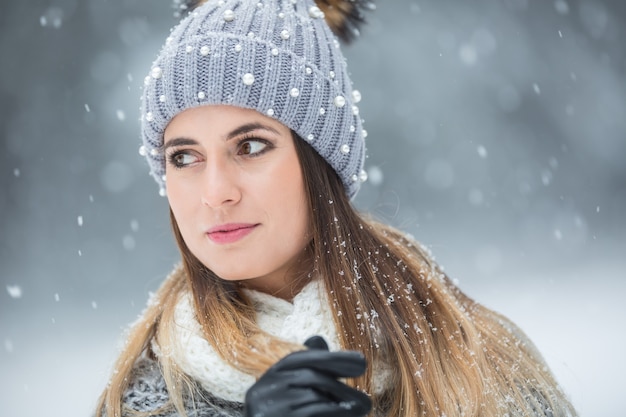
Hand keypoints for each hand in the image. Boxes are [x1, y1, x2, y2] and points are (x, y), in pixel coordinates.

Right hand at [244, 336, 371, 416]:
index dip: (332, 358)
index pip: (299, 359)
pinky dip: (335, 414)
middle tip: (366, 398)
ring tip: (361, 409)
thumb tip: (318, 338)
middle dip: (341, 385)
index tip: (361, 362)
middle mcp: (262, 393)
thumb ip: (305, 369)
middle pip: (309, 378)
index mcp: (265, 381)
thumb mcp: (289, 395)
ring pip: (314, 399)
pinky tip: (349, 415)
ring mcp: (268, 411)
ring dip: (343, 403)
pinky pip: (314, 415)